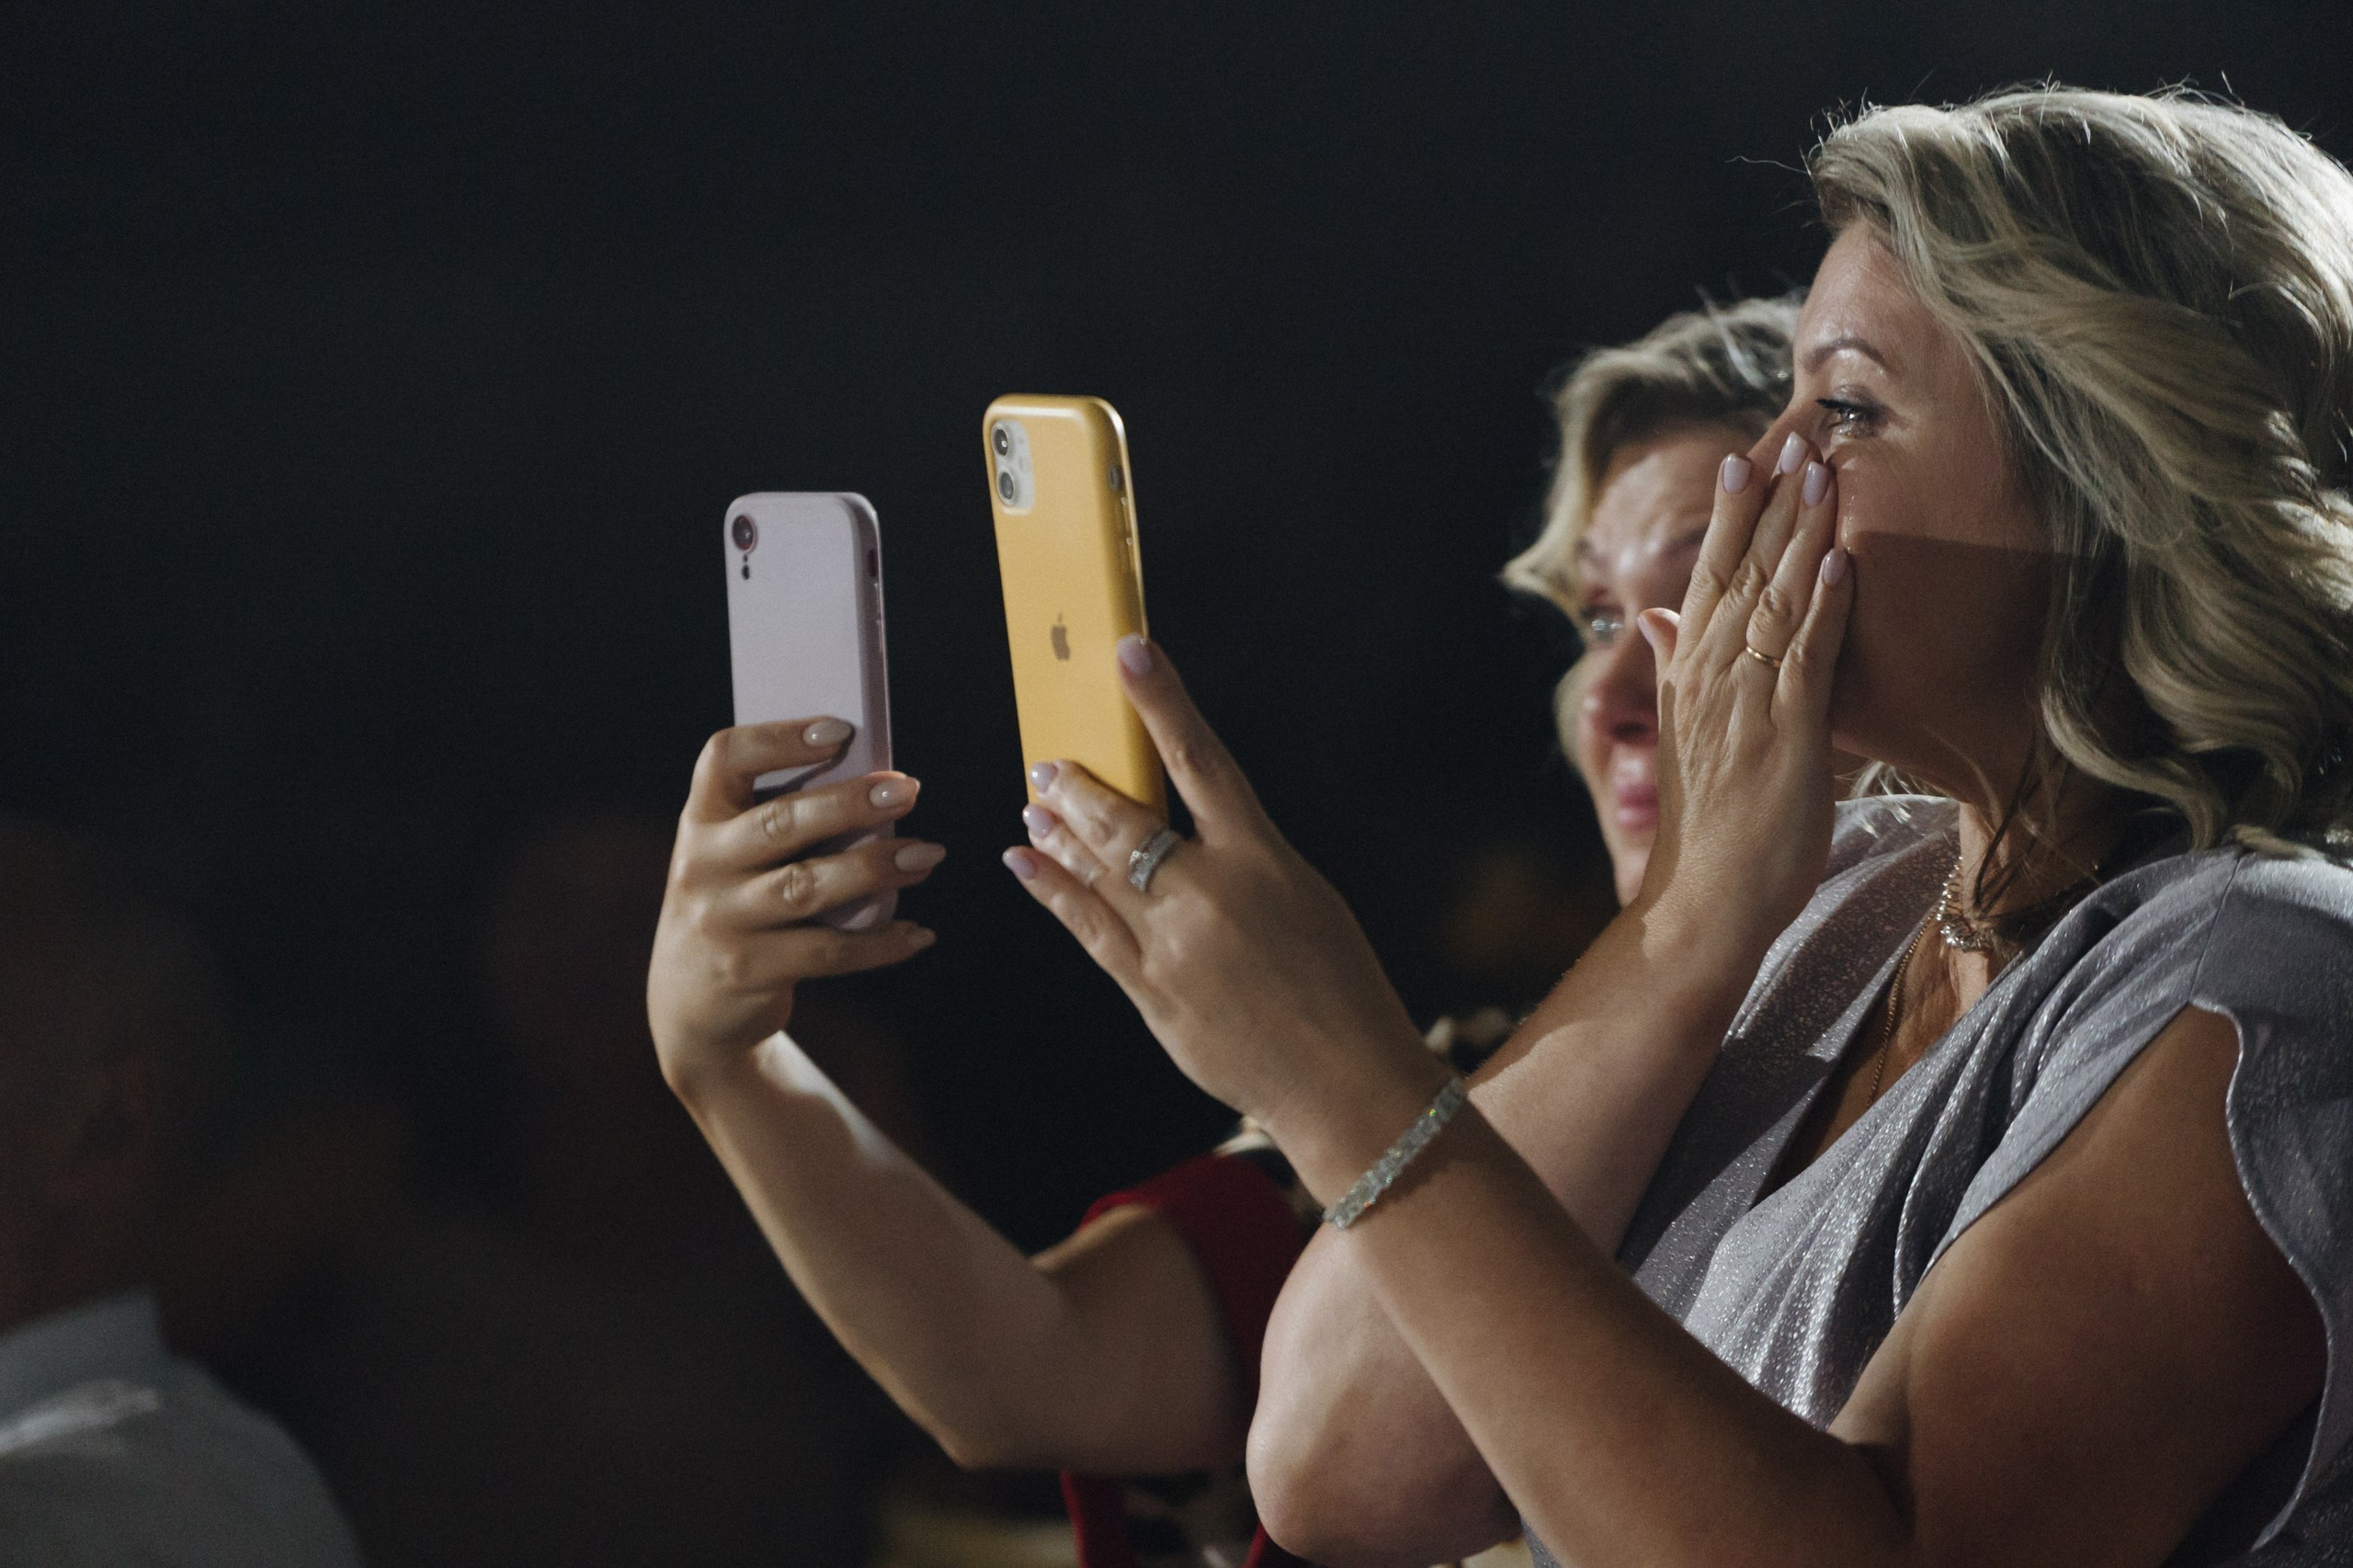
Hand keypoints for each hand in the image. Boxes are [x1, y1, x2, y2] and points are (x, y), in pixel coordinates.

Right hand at [648, 719, 941, 1093]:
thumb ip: (786, 825)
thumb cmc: (737, 905)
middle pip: (780, 823)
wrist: (689, 1003)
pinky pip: (825, 951)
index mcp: (701, 819)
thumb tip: (880, 795)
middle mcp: (702, 865)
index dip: (780, 738)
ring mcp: (721, 920)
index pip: (725, 758)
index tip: (840, 729)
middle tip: (907, 788)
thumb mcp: (736, 857)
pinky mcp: (747, 970)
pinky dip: (879, 943)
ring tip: (928, 854)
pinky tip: (917, 934)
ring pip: (806, 887)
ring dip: (875, 868)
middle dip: (849, 803)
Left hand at [1002, 642, 1443, 1189]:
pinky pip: (1086, 930)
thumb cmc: (1339, 987)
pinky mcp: (1149, 992)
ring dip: (1057, 832)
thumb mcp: (1305, 898)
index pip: (1200, 760)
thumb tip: (1186, 829)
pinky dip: (1052, 891)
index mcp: (1262, 859)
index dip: (1162, 702)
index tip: (1130, 655)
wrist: (1344, 1083)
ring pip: (1096, 871)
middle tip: (1048, 763)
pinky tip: (1027, 864)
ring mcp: (1172, 946)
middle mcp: (1209, 894)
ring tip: (1033, 805)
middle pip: (1125, 819)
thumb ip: (1244, 859)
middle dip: (1079, 785)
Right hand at [1634, 433, 1853, 961]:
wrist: (1702, 902)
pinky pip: (1805, 656)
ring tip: (1819, 471)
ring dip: (1797, 532)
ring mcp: (1747, 701)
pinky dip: (1820, 606)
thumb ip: (1678, 667)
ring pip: (1772, 598)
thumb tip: (1660, 615)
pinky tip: (1837, 560)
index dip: (1731, 514)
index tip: (1747, 455)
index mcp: (1691, 675)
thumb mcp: (1689, 735)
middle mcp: (1711, 676)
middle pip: (1738, 570)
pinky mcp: (1787, 733)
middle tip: (1790, 433)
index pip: (1710, 576)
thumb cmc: (1705, 830)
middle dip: (1766, 500)